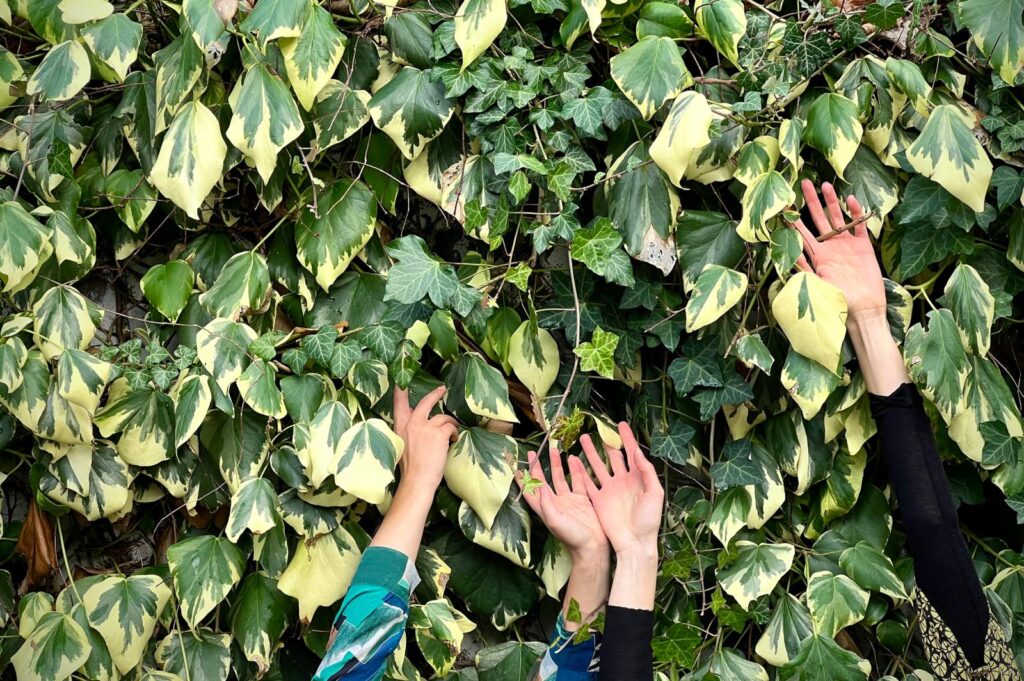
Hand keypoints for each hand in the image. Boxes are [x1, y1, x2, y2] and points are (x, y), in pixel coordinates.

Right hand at [393, 386, 458, 488]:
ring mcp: (426, 427)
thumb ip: (409, 429)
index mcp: (400, 426)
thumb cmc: (411, 467)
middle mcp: (412, 423)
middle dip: (435, 394)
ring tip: (451, 433)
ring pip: (443, 417)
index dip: (400, 391)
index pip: (399, 403)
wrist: (416, 480)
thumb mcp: (403, 443)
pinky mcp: (439, 433)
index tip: (401, 382)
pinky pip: (451, 427)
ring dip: (450, 424)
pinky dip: (454, 434)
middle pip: (425, 402)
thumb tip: (417, 417)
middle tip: (442, 389)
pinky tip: (452, 441)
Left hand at [516, 446, 608, 560]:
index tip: (516, 467)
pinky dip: (576, 470)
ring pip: (560, 478)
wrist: (594, 546)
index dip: (523, 481)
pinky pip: (578, 481)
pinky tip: (574, 458)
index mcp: (546, 509)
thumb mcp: (556, 522)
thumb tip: (539, 487)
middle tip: (533, 453)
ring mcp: (569, 500)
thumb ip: (547, 504)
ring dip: (557, 465)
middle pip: (544, 481)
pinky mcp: (582, 500)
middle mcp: (555, 502)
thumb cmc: (573, 537)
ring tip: (554, 450)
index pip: (530, 492)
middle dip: (538, 467)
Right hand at [578, 423, 663, 556]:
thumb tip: (637, 451)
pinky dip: (581, 472)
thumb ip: (647, 472)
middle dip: (606, 442)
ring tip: (583, 440)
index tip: (620, 424)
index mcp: (637, 478)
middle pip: (613, 457)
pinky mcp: (599, 500)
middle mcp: (622, 481)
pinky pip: (588, 483)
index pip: (631, 453)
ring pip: (598, 466)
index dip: (627, 438)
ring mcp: (609, 490)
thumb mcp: (654, 493)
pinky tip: (574, 462)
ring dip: (591, 453)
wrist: (634, 543)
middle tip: (597, 429)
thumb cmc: (649, 520)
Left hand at [788, 180, 885, 323]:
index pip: (802, 233)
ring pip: (837, 218)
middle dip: (811, 201)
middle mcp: (830, 247)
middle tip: (805, 183)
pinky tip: (850, 200)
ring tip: (826, 185)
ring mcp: (847, 245)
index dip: (793, 219)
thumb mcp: (817, 286)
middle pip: (818, 219)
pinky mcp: (863, 246)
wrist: (864, 309)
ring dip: (832, 202)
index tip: (785, 204)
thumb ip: (804, 270)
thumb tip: (787, 256)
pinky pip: (859, 225)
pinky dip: (855, 213)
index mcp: (817, 256)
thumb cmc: (838, 301)